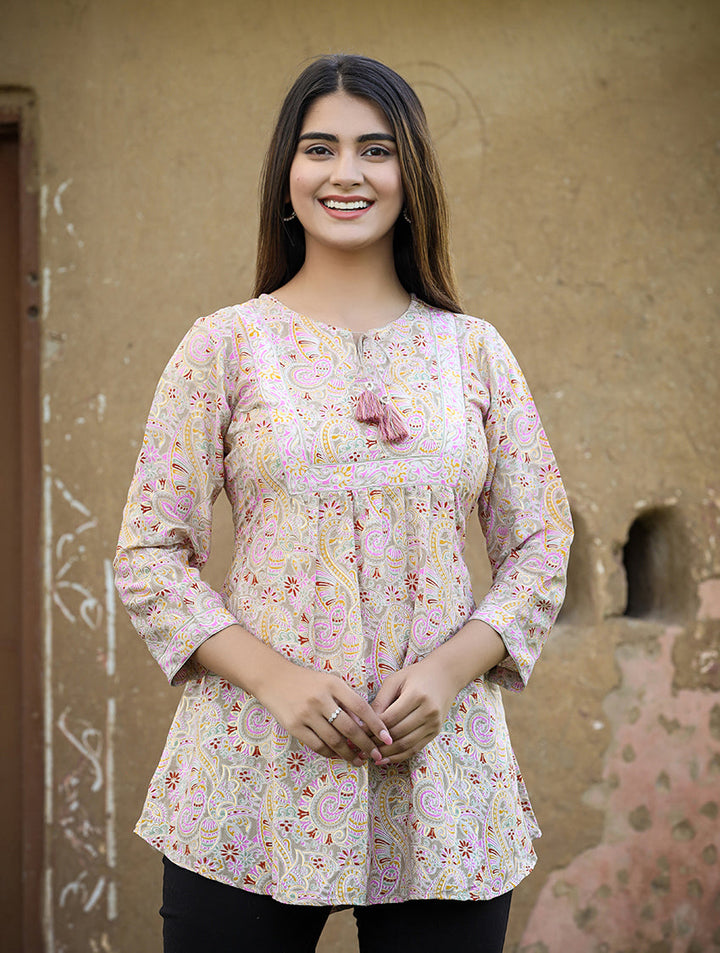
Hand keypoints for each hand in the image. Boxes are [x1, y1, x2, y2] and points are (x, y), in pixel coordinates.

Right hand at [254, 660, 392, 766]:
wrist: (273, 679)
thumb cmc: (307, 681)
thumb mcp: (329, 682)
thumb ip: (346, 699)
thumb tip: (365, 726)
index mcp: (333, 684)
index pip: (360, 707)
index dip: (376, 724)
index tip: (387, 738)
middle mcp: (320, 699)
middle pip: (349, 728)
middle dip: (366, 745)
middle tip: (376, 755)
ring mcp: (306, 714)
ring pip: (334, 741)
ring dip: (350, 754)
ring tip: (360, 760)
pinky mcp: (294, 726)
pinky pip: (317, 745)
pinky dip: (331, 753)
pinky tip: (339, 756)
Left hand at [369, 656, 460, 764]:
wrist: (445, 675)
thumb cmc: (416, 675)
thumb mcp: (395, 681)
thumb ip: (380, 700)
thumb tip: (365, 723)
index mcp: (416, 695)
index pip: (390, 718)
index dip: (373, 728)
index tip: (358, 733)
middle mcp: (428, 711)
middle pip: (398, 733)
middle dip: (378, 743)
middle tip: (361, 747)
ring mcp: (434, 724)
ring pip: (406, 745)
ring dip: (387, 753)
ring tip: (371, 756)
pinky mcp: (435, 732)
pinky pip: (415, 749)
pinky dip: (399, 756)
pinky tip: (386, 759)